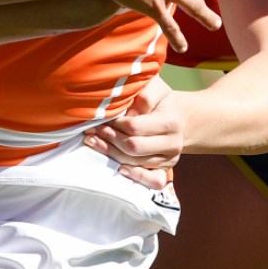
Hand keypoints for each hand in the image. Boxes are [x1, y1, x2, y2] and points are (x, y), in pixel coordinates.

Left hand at [84, 75, 183, 189]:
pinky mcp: (166, 170)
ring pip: (135, 162)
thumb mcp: (155, 87)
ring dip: (110, 153)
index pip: (134, 126)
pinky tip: (118, 169)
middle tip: (91, 130)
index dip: (114, 122)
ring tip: (92, 141)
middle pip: (133, 147)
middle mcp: (173, 143)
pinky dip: (135, 176)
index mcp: (170, 121)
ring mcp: (170, 159)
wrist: (175, 116)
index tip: (99, 116)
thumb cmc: (159, 99)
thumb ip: (145, 94)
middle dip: (108, 138)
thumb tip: (130, 112)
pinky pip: (154, 181)